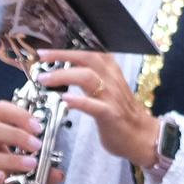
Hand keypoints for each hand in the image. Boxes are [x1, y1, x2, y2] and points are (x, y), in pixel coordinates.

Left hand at [37, 49, 157, 165]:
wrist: (142, 136)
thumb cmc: (122, 114)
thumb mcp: (108, 88)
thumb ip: (91, 77)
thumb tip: (66, 69)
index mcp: (110, 71)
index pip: (90, 50)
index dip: (68, 46)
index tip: (48, 49)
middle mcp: (111, 79)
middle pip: (87, 57)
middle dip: (61, 55)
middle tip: (42, 57)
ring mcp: (112, 97)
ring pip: (87, 77)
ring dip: (63, 75)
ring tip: (45, 79)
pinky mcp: (111, 115)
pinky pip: (94, 105)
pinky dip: (79, 101)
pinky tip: (65, 99)